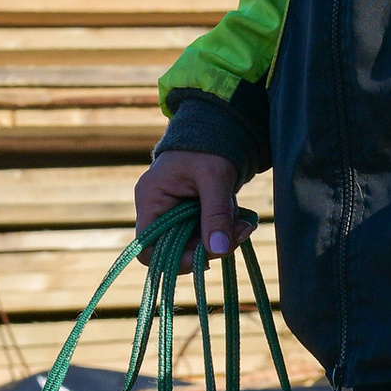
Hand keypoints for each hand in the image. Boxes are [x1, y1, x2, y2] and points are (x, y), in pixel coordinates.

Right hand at [133, 144, 241, 258]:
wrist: (218, 129)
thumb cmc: (209, 146)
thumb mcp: (215, 177)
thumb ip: (216, 213)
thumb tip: (219, 250)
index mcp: (151, 200)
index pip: (147, 248)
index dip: (172, 261)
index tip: (205, 258)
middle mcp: (158, 211)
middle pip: (177, 250)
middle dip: (209, 246)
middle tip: (240, 233)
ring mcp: (175, 215)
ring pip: (196, 244)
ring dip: (222, 238)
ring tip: (244, 220)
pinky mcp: (192, 216)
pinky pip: (207, 234)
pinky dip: (225, 231)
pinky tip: (241, 218)